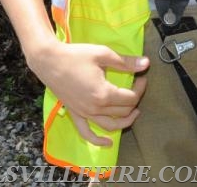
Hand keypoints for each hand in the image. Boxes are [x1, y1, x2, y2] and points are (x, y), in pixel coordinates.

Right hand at [28, 39, 149, 145]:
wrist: (49, 61)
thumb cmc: (76, 55)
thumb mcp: (103, 54)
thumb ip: (125, 62)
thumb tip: (146, 63)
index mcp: (104, 93)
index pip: (130, 98)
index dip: (140, 88)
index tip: (142, 76)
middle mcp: (95, 108)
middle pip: (122, 111)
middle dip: (135, 100)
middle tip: (138, 86)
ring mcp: (84, 114)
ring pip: (109, 125)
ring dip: (124, 122)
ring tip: (134, 113)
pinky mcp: (75, 114)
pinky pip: (87, 133)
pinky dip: (98, 141)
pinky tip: (108, 143)